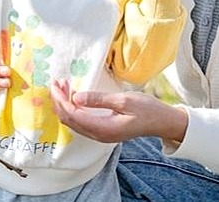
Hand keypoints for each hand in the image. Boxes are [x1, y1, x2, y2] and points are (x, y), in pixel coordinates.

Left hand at [50, 79, 187, 143]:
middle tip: (56, 82)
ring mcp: (100, 135)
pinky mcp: (103, 131)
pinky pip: (81, 122)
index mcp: (102, 128)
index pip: (72, 114)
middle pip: (69, 120)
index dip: (61, 99)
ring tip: (63, 87)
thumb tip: (76, 97)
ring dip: (65, 105)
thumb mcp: (123, 100)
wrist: (162, 122)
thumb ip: (98, 100)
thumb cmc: (147, 109)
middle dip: (59, 101)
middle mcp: (98, 135)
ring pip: (74, 122)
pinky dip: (74, 109)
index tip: (56, 84)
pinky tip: (74, 97)